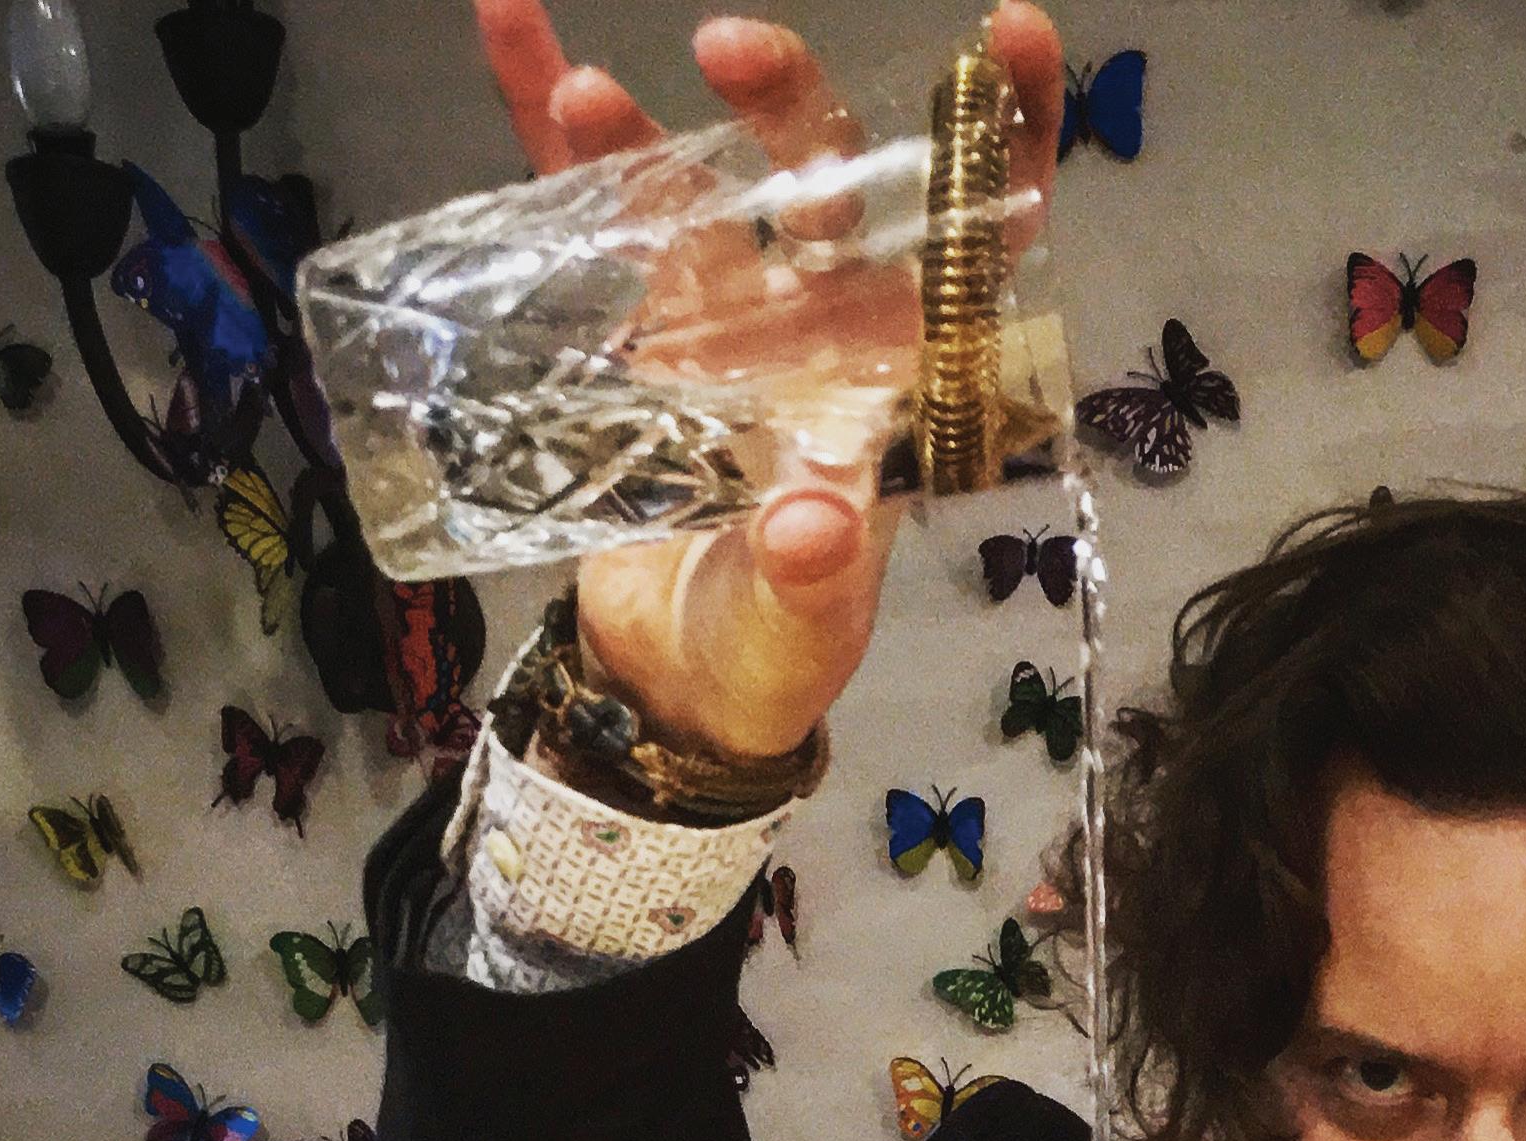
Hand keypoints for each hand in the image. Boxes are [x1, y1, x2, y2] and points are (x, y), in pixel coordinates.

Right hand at [470, 1, 1064, 756]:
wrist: (671, 689)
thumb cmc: (766, 655)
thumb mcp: (797, 629)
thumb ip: (809, 579)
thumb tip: (815, 522)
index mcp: (904, 384)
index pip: (980, 244)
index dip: (1009, 138)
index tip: (1015, 38)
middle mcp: (828, 331)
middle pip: (830, 188)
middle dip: (793, 107)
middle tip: (731, 54)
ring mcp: (731, 320)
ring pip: (703, 191)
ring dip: (644, 132)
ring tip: (586, 91)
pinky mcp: (638, 330)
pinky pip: (592, 212)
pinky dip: (547, 129)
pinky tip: (510, 28)